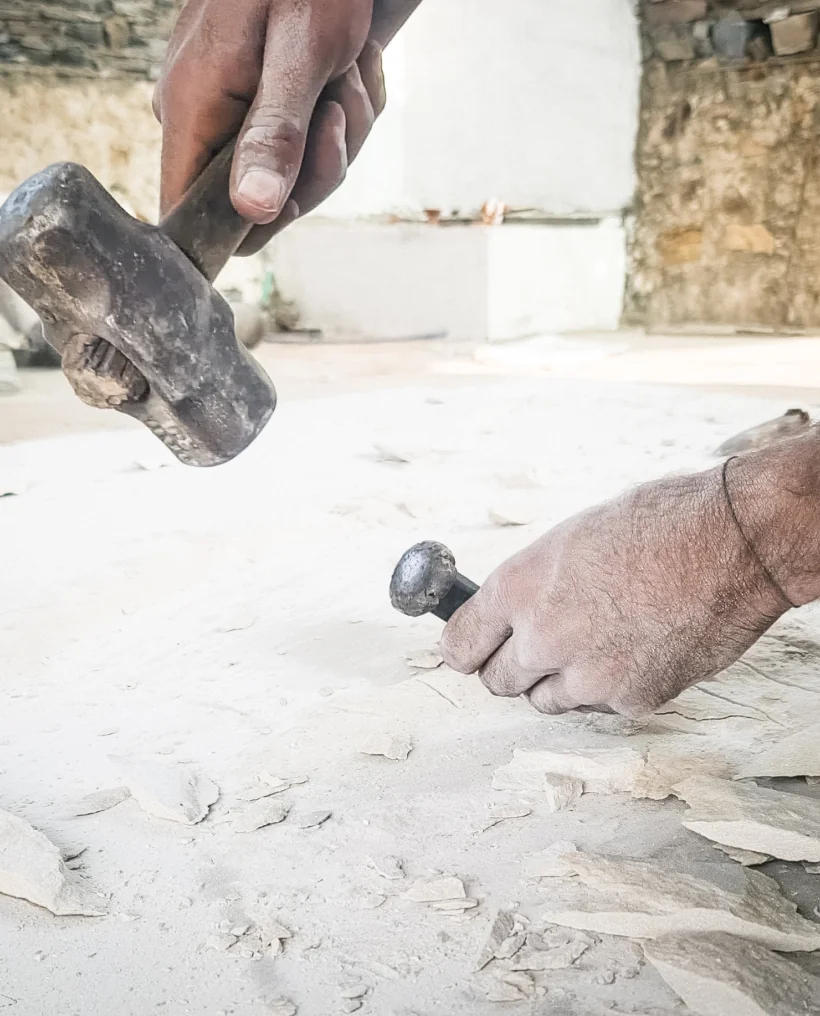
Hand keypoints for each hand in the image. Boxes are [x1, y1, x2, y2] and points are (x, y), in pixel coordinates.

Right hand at [154, 0, 381, 253]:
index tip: (295, 184)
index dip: (248, 223)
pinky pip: (317, 142)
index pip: (191, 216)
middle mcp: (207, 119)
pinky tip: (352, 66)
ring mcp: (239, 112)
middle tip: (337, 106)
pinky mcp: (271, 102)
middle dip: (319, 164)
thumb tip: (251, 210)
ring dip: (344, 127)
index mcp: (192, 110)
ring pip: (300, 174)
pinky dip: (349, 109)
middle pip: (262, 204)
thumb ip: (274, 135)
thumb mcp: (300, 55)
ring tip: (349, 68)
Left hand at [440, 433, 819, 716]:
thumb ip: (531, 587)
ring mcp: (589, 676)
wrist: (732, 543)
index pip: (459, 645)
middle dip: (511, 667)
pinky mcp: (632, 701)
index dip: (465, 649)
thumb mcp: (570, 541)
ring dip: (557, 682)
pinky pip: (599, 707)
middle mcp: (545, 638)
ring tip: (593, 644)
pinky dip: (608, 688)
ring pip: (545, 701)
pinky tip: (633, 649)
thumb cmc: (657, 525)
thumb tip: (509, 617)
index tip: (470, 650)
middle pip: (497, 682)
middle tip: (533, 649)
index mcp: (520, 588)